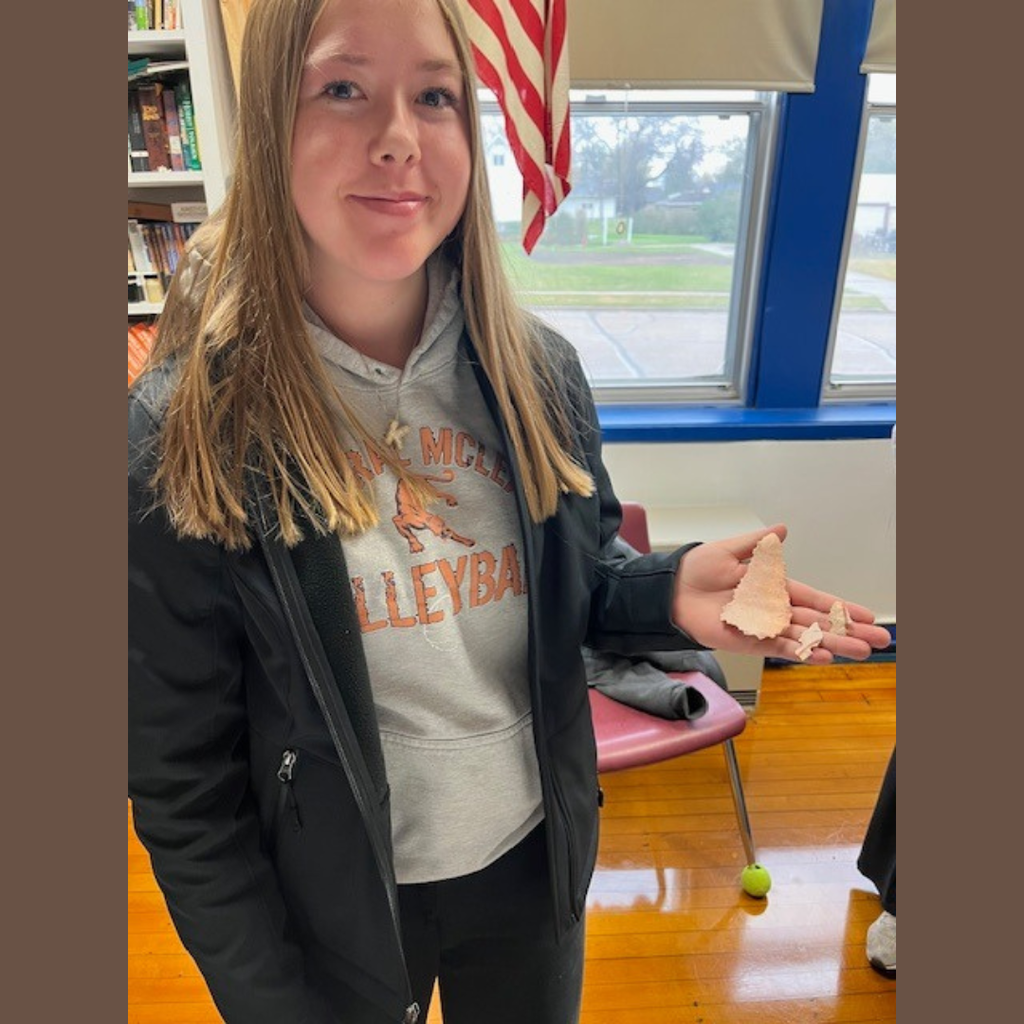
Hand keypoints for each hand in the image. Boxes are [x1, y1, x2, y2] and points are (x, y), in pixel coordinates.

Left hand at [671, 525, 891, 663]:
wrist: (669, 590)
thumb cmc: (696, 568)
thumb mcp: (730, 550)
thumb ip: (759, 544)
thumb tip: (783, 529)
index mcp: (772, 586)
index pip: (815, 599)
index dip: (841, 608)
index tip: (868, 616)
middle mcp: (772, 608)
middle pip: (818, 622)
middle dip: (849, 631)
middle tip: (880, 642)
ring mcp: (762, 627)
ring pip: (805, 638)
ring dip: (832, 644)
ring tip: (860, 652)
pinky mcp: (747, 641)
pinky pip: (778, 647)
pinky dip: (800, 651)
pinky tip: (823, 655)